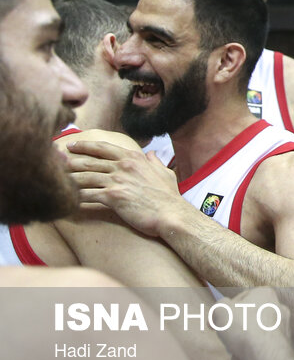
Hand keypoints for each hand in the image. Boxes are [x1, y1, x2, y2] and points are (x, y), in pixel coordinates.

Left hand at [67, 140, 184, 236]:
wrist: (171, 214)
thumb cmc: (169, 197)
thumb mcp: (166, 173)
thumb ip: (155, 162)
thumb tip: (151, 154)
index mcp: (133, 158)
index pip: (104, 148)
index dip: (86, 145)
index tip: (74, 145)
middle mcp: (123, 166)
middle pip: (89, 161)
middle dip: (70, 160)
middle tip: (56, 161)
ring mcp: (117, 180)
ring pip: (84, 176)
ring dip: (68, 178)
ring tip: (56, 179)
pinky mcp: (112, 197)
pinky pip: (87, 195)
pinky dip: (75, 197)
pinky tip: (66, 199)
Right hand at [215, 287, 293, 359]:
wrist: (266, 354)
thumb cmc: (244, 328)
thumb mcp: (221, 311)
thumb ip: (219, 308)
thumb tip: (219, 313)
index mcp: (265, 294)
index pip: (240, 298)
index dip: (225, 310)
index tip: (216, 322)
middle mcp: (278, 308)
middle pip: (248, 318)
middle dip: (234, 330)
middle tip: (225, 338)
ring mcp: (282, 327)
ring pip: (254, 334)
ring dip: (240, 344)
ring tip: (233, 352)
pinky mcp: (282, 345)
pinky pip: (261, 348)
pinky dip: (250, 354)